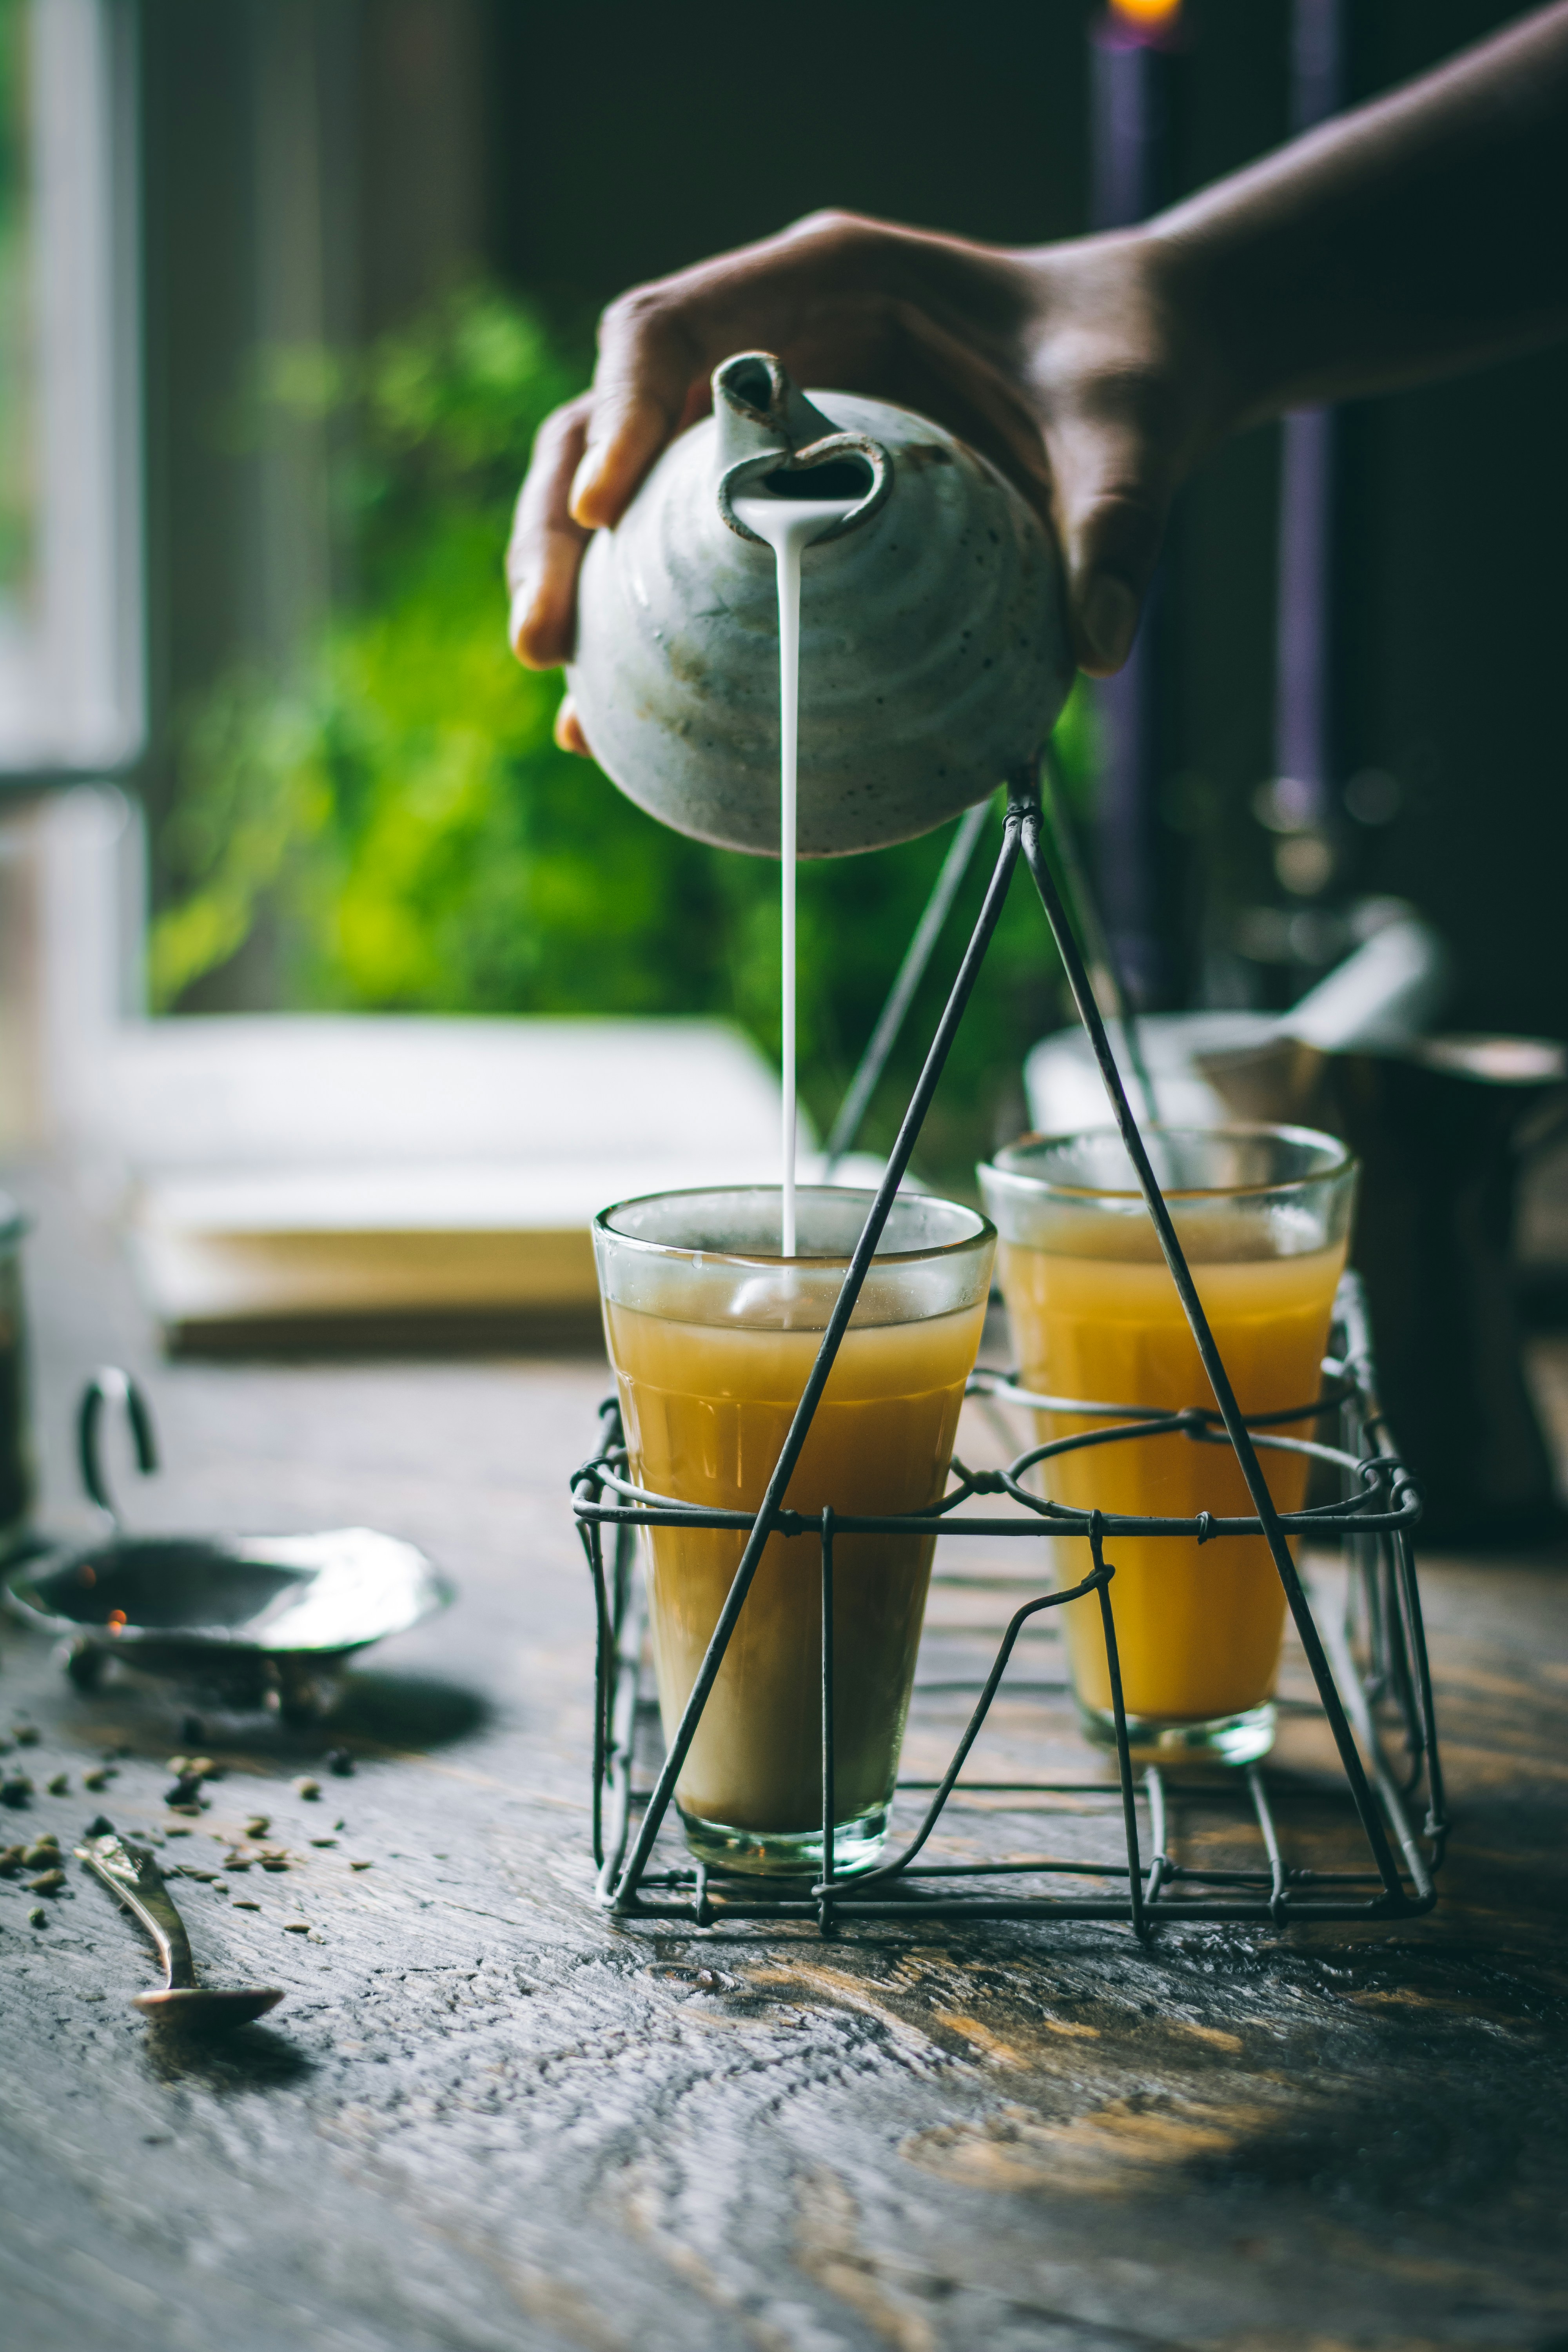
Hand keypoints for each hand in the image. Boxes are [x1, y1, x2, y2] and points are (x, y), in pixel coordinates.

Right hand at [505, 210, 1224, 750]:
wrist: (1141, 364)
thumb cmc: (1125, 370)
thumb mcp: (1133, 433)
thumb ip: (1119, 523)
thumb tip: (1099, 649)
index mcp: (828, 279)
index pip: (667, 329)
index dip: (616, 415)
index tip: (596, 512)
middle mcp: (770, 338)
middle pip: (608, 417)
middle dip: (558, 525)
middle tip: (542, 639)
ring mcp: (760, 418)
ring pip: (624, 489)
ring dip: (579, 587)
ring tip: (567, 699)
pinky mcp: (775, 488)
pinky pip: (684, 552)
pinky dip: (646, 627)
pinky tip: (621, 721)